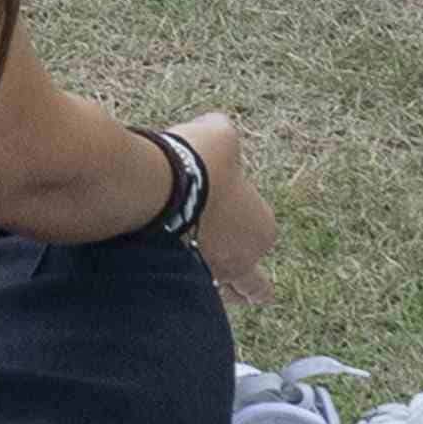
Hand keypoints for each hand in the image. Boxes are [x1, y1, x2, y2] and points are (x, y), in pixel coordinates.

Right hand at [174, 115, 271, 297]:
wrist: (160, 187)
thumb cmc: (199, 163)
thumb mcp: (220, 134)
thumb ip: (223, 135)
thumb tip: (216, 129)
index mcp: (262, 229)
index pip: (261, 232)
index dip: (246, 221)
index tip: (230, 206)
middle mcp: (241, 260)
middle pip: (252, 283)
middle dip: (250, 286)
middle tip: (255, 294)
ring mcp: (209, 274)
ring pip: (218, 292)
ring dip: (213, 286)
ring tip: (209, 288)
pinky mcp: (177, 279)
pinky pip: (183, 287)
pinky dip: (178, 281)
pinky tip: (167, 273)